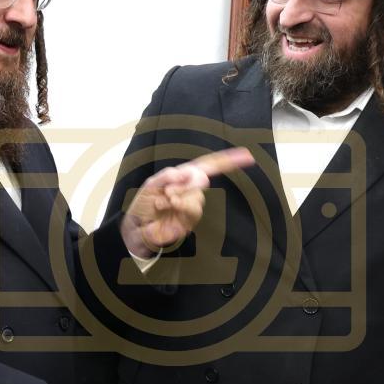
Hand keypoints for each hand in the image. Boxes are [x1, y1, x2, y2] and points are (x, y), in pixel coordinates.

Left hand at [120, 148, 255, 258]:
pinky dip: (178, 204)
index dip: (227, 160)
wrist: (136, 228)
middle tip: (166, 190)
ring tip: (162, 201)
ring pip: (197, 196)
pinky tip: (165, 206)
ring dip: (177, 196)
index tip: (246, 156)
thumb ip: (168, 176)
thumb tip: (188, 172)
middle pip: (202, 180)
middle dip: (184, 184)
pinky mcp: (190, 221)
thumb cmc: (144, 205)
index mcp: (184, 178)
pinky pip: (193, 209)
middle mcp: (191, 191)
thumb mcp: (152, 184)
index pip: (209, 166)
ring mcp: (192, 206)